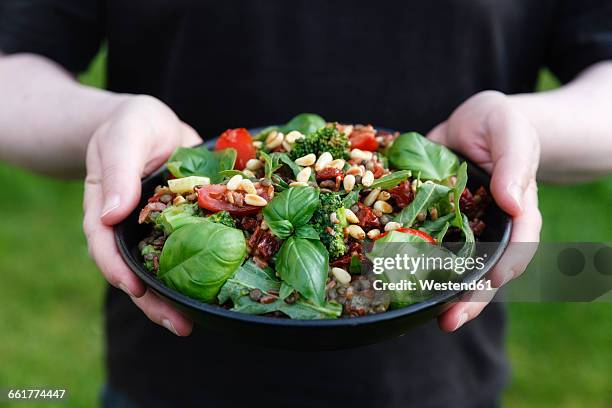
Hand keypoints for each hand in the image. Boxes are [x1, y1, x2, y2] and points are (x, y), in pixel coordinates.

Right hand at [83, 95, 200, 335]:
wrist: (155, 125)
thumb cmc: (132, 125)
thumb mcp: (125, 136)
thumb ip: (118, 170)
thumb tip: (110, 214)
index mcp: (106, 208)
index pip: (104, 245)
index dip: (117, 270)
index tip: (136, 290)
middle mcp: (129, 227)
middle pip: (135, 270)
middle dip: (154, 301)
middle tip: (181, 324)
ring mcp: (157, 230)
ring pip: (163, 269)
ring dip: (179, 296)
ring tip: (200, 320)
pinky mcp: (184, 227)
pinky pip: (191, 251)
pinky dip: (205, 268)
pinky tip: (224, 285)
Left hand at [427, 91, 541, 331]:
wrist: (470, 125)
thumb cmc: (498, 124)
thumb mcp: (510, 131)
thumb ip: (514, 163)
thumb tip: (512, 202)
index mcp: (517, 209)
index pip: (519, 243)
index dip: (507, 264)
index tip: (492, 281)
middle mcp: (490, 228)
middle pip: (487, 270)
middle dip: (471, 298)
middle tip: (449, 320)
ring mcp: (462, 230)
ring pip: (456, 268)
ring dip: (442, 294)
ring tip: (424, 316)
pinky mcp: (434, 224)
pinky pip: (426, 249)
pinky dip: (413, 267)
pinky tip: (394, 283)